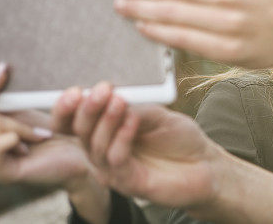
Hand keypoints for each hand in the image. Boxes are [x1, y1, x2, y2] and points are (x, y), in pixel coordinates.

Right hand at [0, 62, 92, 189]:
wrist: (81, 156)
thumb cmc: (60, 125)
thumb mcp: (38, 101)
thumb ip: (20, 89)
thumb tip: (8, 63)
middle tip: (4, 70)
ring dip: (22, 124)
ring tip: (45, 132)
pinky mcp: (2, 171)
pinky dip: (17, 137)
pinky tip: (38, 137)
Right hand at [64, 82, 222, 208]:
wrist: (205, 163)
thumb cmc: (179, 137)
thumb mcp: (157, 113)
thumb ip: (135, 105)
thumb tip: (112, 92)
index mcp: (105, 131)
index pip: (73, 121)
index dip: (68, 107)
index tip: (76, 90)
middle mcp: (104, 151)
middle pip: (80, 132)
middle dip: (87, 109)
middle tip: (101, 90)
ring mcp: (114, 169)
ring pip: (96, 146)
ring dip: (106, 121)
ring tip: (119, 101)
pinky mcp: (129, 183)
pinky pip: (116, 160)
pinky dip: (122, 138)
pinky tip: (132, 120)